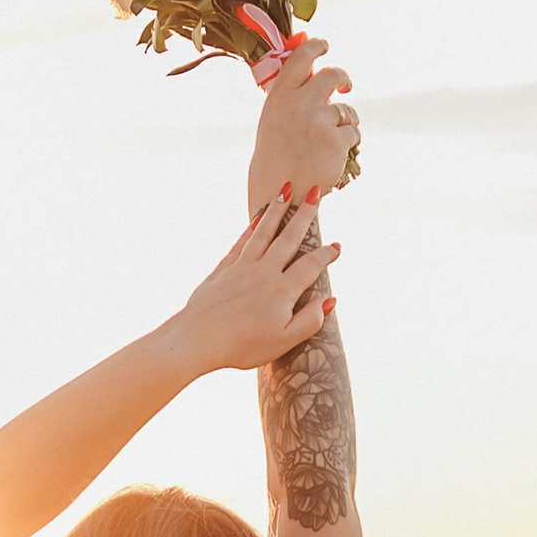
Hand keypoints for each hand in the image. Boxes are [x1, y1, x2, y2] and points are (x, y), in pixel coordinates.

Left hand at [174, 195, 336, 376]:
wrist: (198, 339)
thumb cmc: (243, 346)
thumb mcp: (283, 342)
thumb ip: (310, 321)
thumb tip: (330, 300)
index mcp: (283, 291)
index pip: (311, 265)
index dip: (327, 255)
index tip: (337, 246)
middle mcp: (265, 272)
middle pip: (289, 237)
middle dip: (305, 214)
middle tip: (316, 191)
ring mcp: (242, 267)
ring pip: (264, 232)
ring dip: (277, 210)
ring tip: (286, 190)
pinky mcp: (224, 269)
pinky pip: (241, 242)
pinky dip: (251, 228)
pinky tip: (258, 217)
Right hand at [247, 36, 357, 211]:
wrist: (279, 197)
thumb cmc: (274, 161)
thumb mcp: (273, 121)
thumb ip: (290, 95)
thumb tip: (311, 68)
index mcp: (279, 97)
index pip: (301, 58)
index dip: (315, 47)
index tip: (324, 45)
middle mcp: (299, 103)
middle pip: (332, 76)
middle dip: (343, 78)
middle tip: (346, 85)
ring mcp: (319, 121)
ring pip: (346, 110)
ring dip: (345, 122)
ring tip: (329, 142)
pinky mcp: (337, 140)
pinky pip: (353, 132)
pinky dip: (348, 143)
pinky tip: (334, 156)